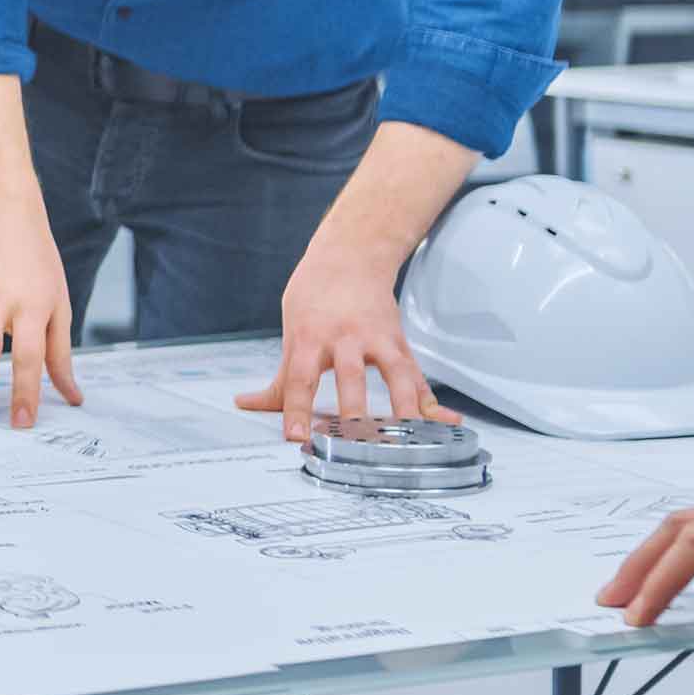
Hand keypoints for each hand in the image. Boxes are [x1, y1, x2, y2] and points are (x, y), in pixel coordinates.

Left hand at [238, 236, 456, 442]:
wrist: (351, 255)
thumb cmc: (315, 295)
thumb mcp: (292, 332)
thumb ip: (281, 378)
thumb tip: (248, 404)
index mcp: (310, 337)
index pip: (300, 378)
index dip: (296, 408)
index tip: (296, 436)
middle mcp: (345, 337)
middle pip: (350, 375)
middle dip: (353, 409)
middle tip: (355, 439)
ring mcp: (377, 339)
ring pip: (394, 374)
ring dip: (402, 407)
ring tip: (407, 438)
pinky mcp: (399, 343)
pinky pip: (416, 376)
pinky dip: (430, 401)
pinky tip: (445, 423)